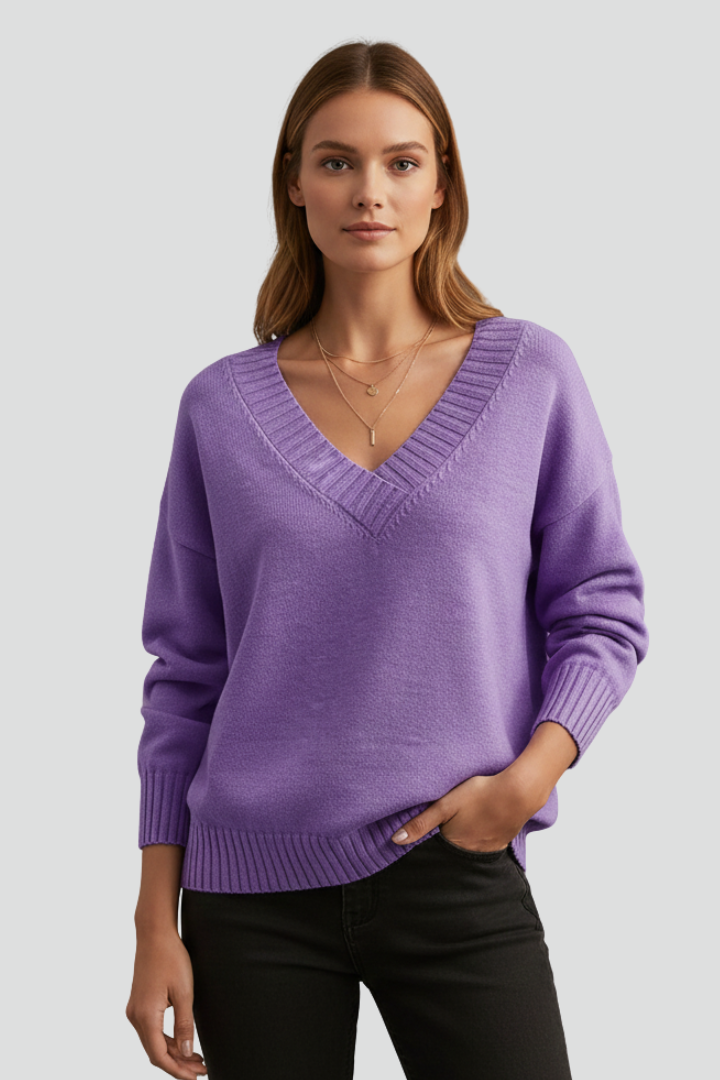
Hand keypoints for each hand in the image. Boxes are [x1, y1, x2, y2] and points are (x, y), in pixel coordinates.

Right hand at [126, 927, 207, 1078]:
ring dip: (174, 1052)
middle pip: (155, 1052)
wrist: (155, 934)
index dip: (177, 1070)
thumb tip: (187, 1052)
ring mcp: (135, 1010)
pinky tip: (183, 1041)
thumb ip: (185, 1025)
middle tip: (201, 1070)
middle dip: (178, 1064)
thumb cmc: (171, 958)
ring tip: (196, 1059)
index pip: (159, 1056)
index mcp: (145, 1016)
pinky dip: (166, 1039)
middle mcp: (135, 1016)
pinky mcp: (139, 1004)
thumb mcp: (184, 992)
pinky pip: (151, 1030)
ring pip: (153, 1042)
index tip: (195, 1077)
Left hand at [391, 770, 538, 852]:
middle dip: (446, 845)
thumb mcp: (445, 804)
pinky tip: (480, 824)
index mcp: (454, 845)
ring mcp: (489, 849)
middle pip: (452, 852)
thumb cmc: (480, 794)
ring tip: (463, 825)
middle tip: (445, 828)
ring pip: (469, 849)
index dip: (429, 844)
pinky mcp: (502, 841)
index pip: (435, 851)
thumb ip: (420, 823)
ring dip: (464, 841)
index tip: (425, 837)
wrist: (518, 792)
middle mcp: (471, 853)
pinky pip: (485, 844)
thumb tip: (395, 840)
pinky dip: (480, 837)